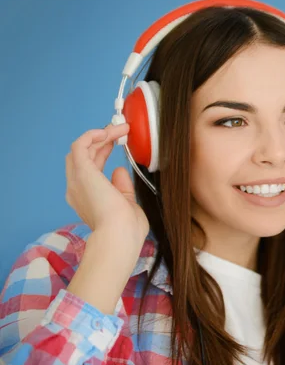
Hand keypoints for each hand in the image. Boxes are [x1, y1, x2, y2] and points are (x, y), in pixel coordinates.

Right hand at [65, 123, 148, 249]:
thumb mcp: (126, 204)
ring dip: (100, 135)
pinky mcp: (82, 173)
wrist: (120, 237)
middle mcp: (77, 189)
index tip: (119, 142)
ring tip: (119, 128)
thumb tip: (119, 170)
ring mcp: (77, 181)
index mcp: (87, 199)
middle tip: (120, 130)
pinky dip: (92, 135)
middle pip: (84, 156)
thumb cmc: (127, 229)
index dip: (103, 151)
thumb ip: (122, 187)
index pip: (91, 168)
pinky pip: (80, 146)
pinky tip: (108, 132)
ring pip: (81, 149)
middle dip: (101, 141)